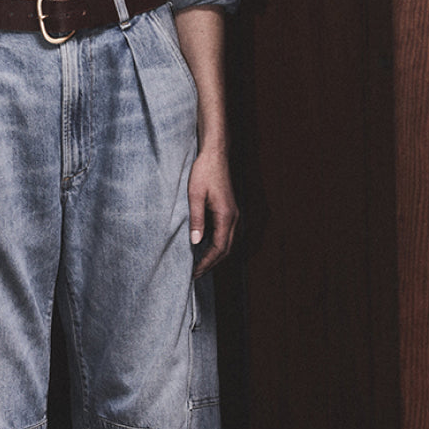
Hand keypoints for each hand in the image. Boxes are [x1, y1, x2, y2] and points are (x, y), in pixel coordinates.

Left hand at [187, 149, 237, 276]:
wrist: (215, 154)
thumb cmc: (204, 172)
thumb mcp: (195, 195)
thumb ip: (196, 219)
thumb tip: (195, 242)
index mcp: (226, 216)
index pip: (219, 248)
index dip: (207, 262)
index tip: (194, 272)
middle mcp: (233, 217)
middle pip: (226, 249)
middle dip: (211, 263)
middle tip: (195, 274)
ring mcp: (233, 214)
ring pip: (226, 242)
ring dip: (214, 255)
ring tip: (198, 265)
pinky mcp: (228, 210)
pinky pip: (224, 233)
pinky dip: (215, 245)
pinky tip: (203, 247)